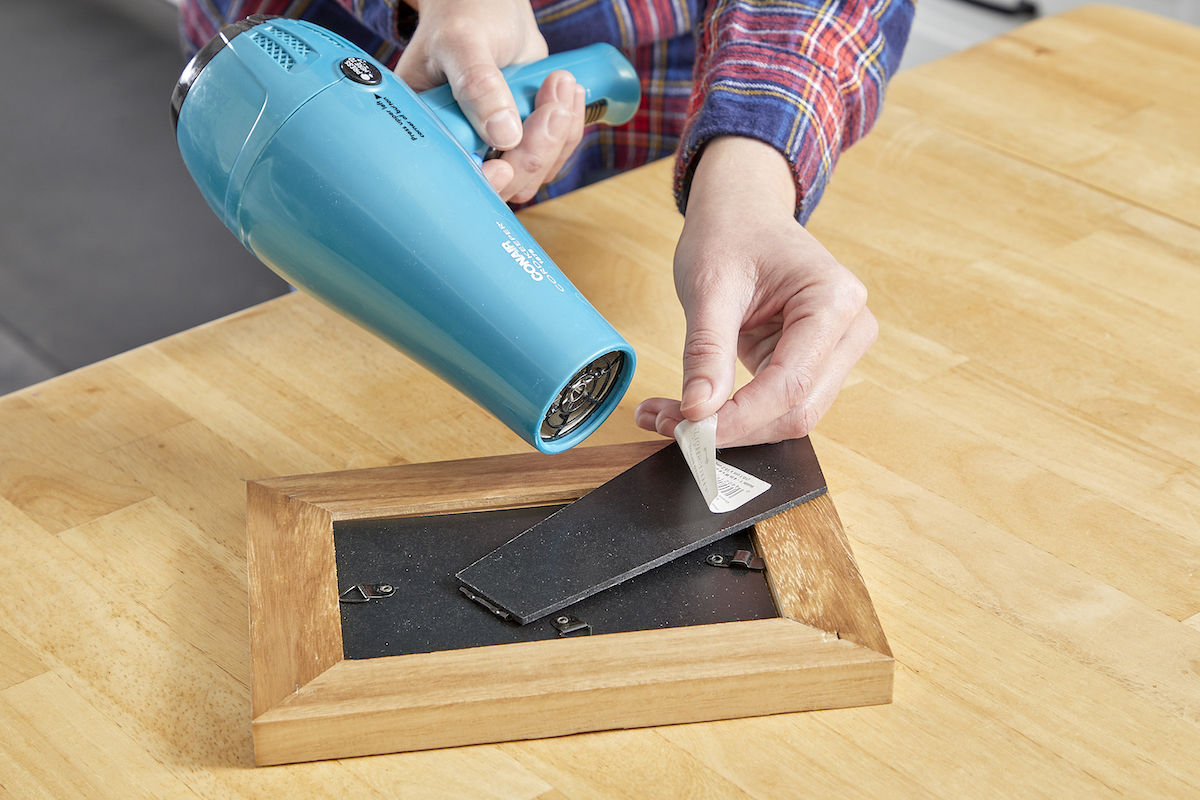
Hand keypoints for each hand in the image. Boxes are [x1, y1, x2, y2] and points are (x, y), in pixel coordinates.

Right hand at [396, 0, 585, 201]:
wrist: (492, 5)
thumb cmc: (464, 13)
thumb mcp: (463, 42)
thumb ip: (478, 85)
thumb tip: (503, 135)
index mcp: (429, 127)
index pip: (455, 177)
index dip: (482, 182)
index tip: (502, 166)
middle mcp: (460, 144)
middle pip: (504, 182)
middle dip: (534, 149)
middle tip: (550, 103)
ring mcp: (494, 145)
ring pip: (533, 173)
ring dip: (557, 138)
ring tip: (560, 85)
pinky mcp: (524, 138)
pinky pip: (553, 155)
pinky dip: (568, 129)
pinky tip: (567, 93)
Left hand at [635, 137, 877, 446]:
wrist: (743, 212)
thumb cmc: (732, 233)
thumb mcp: (710, 285)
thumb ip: (707, 350)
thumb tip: (698, 412)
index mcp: (834, 300)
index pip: (791, 382)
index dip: (740, 416)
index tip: (690, 430)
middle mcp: (850, 329)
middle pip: (797, 409)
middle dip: (733, 427)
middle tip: (668, 425)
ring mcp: (837, 350)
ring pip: (789, 416)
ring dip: (731, 427)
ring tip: (667, 416)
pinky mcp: (813, 364)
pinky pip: (777, 405)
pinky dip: (733, 415)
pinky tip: (689, 410)